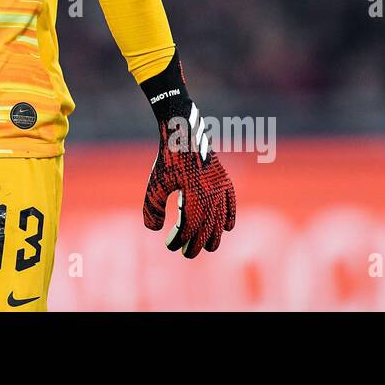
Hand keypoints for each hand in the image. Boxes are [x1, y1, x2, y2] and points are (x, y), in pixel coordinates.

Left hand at [142, 104, 236, 257]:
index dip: (180, 239)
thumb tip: (155, 230)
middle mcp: (211, 194)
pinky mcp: (224, 179)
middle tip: (187, 254)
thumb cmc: (167, 158)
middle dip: (198, 243)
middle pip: (207, 227)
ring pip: (220, 218)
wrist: (183, 131)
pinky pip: (230, 203)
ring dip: (214, 235)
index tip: (170, 246)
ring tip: (207, 247)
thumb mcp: (155, 183)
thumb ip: (153, 208)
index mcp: (194, 196)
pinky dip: (230, 216)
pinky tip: (228, 227)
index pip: (190, 227)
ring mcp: (220, 187)